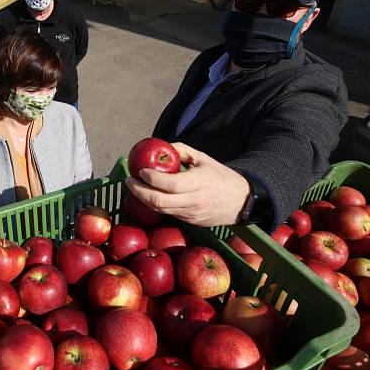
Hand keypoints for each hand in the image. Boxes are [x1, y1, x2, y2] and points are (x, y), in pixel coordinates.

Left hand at [125, 142, 250, 226]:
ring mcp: (190, 214)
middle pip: (158, 201)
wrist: (241, 202)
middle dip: (138, 191)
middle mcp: (193, 201)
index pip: (169, 184)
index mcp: (199, 183)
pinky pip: (167, 213)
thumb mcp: (204, 158)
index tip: (141, 170)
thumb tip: (162, 147)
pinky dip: (154, 204)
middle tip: (129, 180)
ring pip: (159, 210)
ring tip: (135, 187)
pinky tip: (148, 195)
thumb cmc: (221, 177)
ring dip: (143, 198)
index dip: (151, 178)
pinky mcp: (189, 222)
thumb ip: (183, 150)